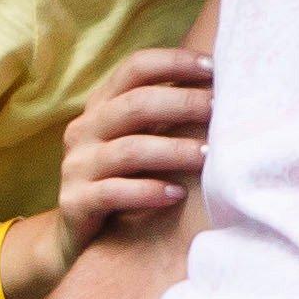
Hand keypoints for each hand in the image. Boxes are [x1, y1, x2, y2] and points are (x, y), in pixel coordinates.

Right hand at [51, 44, 214, 241]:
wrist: (78, 236)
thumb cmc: (125, 179)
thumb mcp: (139, 140)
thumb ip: (165, 114)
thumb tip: (223, 87)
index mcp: (101, 105)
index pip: (135, 68)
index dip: (174, 62)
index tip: (214, 68)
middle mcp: (84, 130)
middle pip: (135, 105)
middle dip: (182, 103)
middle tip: (219, 110)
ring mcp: (76, 166)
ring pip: (129, 150)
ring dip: (174, 151)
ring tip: (208, 157)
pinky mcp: (75, 202)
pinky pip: (114, 192)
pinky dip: (149, 191)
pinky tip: (178, 194)